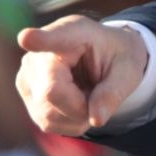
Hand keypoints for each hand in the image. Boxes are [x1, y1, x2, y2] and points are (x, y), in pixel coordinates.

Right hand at [16, 16, 148, 134]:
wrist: (106, 57)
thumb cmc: (117, 57)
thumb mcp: (128, 70)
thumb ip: (113, 92)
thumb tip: (96, 120)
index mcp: (72, 32)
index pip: (52, 38)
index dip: (38, 40)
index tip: (26, 37)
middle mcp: (40, 52)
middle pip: (52, 93)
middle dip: (82, 106)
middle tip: (100, 93)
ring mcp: (27, 75)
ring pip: (49, 114)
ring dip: (77, 115)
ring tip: (89, 93)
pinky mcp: (26, 94)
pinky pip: (47, 122)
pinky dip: (70, 121)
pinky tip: (78, 102)